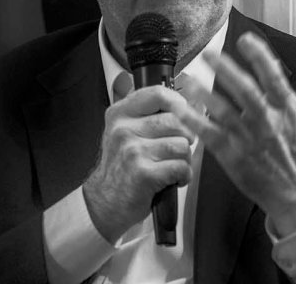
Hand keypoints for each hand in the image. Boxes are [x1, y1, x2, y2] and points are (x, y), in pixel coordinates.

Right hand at [83, 86, 194, 241]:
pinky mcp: (143, 173)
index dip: (179, 103)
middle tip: (175, 149)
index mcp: (120, 114)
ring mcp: (132, 151)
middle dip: (185, 137)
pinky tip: (172, 179)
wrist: (105, 202)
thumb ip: (151, 115)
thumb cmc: (122, 166)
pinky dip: (183, 175)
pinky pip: (181, 167)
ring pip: (182, 145)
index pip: (158, 94)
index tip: (184, 113)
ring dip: (184, 159)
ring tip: (171, 165)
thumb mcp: (126, 132)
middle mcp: (123, 130)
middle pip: (177, 121)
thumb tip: (190, 105)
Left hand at [179, 32, 295, 236]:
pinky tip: (181, 110)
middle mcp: (270, 122)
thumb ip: (283, 95)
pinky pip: (210, 135)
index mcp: (289, 110)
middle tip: (208, 54)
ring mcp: (250, 140)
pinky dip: (194, 121)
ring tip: (189, 79)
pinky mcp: (234, 157)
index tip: (245, 39)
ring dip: (204, 92)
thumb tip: (268, 67)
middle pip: (245, 90)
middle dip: (226, 69)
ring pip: (224, 110)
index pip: (274, 76)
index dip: (259, 56)